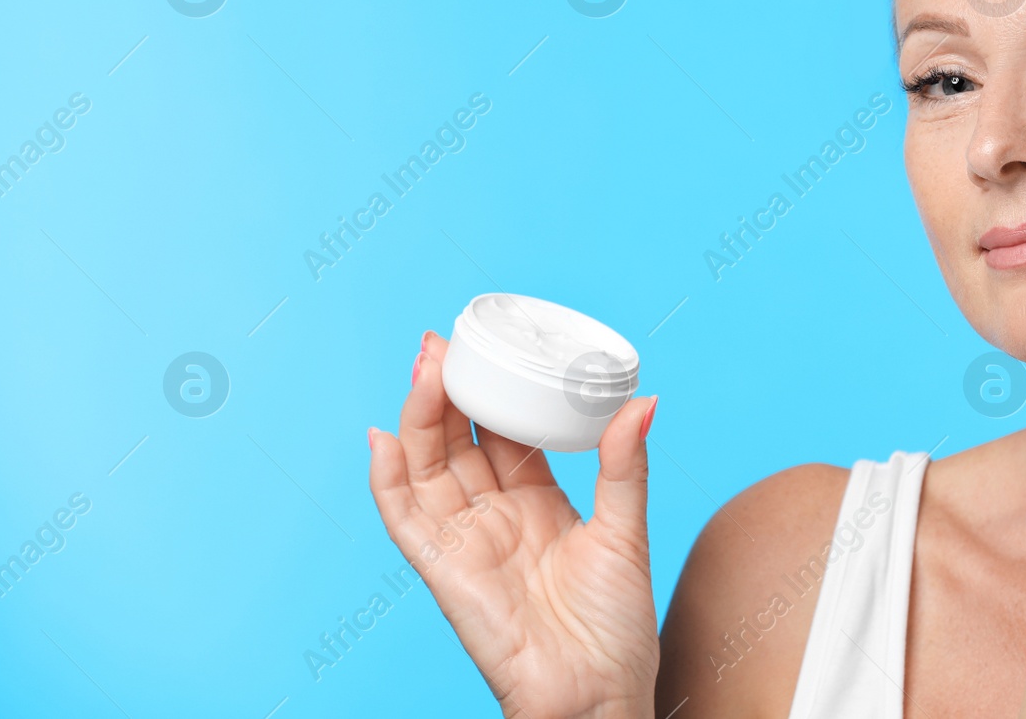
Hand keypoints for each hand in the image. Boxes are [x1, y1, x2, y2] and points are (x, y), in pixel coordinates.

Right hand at [368, 331, 659, 718]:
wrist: (600, 698)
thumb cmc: (617, 630)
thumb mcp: (626, 531)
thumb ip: (625, 466)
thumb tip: (643, 401)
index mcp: (537, 502)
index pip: (501, 435)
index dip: (490, 391)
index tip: (484, 344)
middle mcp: (495, 518)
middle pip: (456, 443)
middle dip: (447, 392)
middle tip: (442, 342)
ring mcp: (467, 543)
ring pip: (427, 470)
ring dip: (418, 418)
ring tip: (423, 367)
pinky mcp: (446, 574)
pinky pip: (406, 522)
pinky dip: (388, 482)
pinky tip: (382, 440)